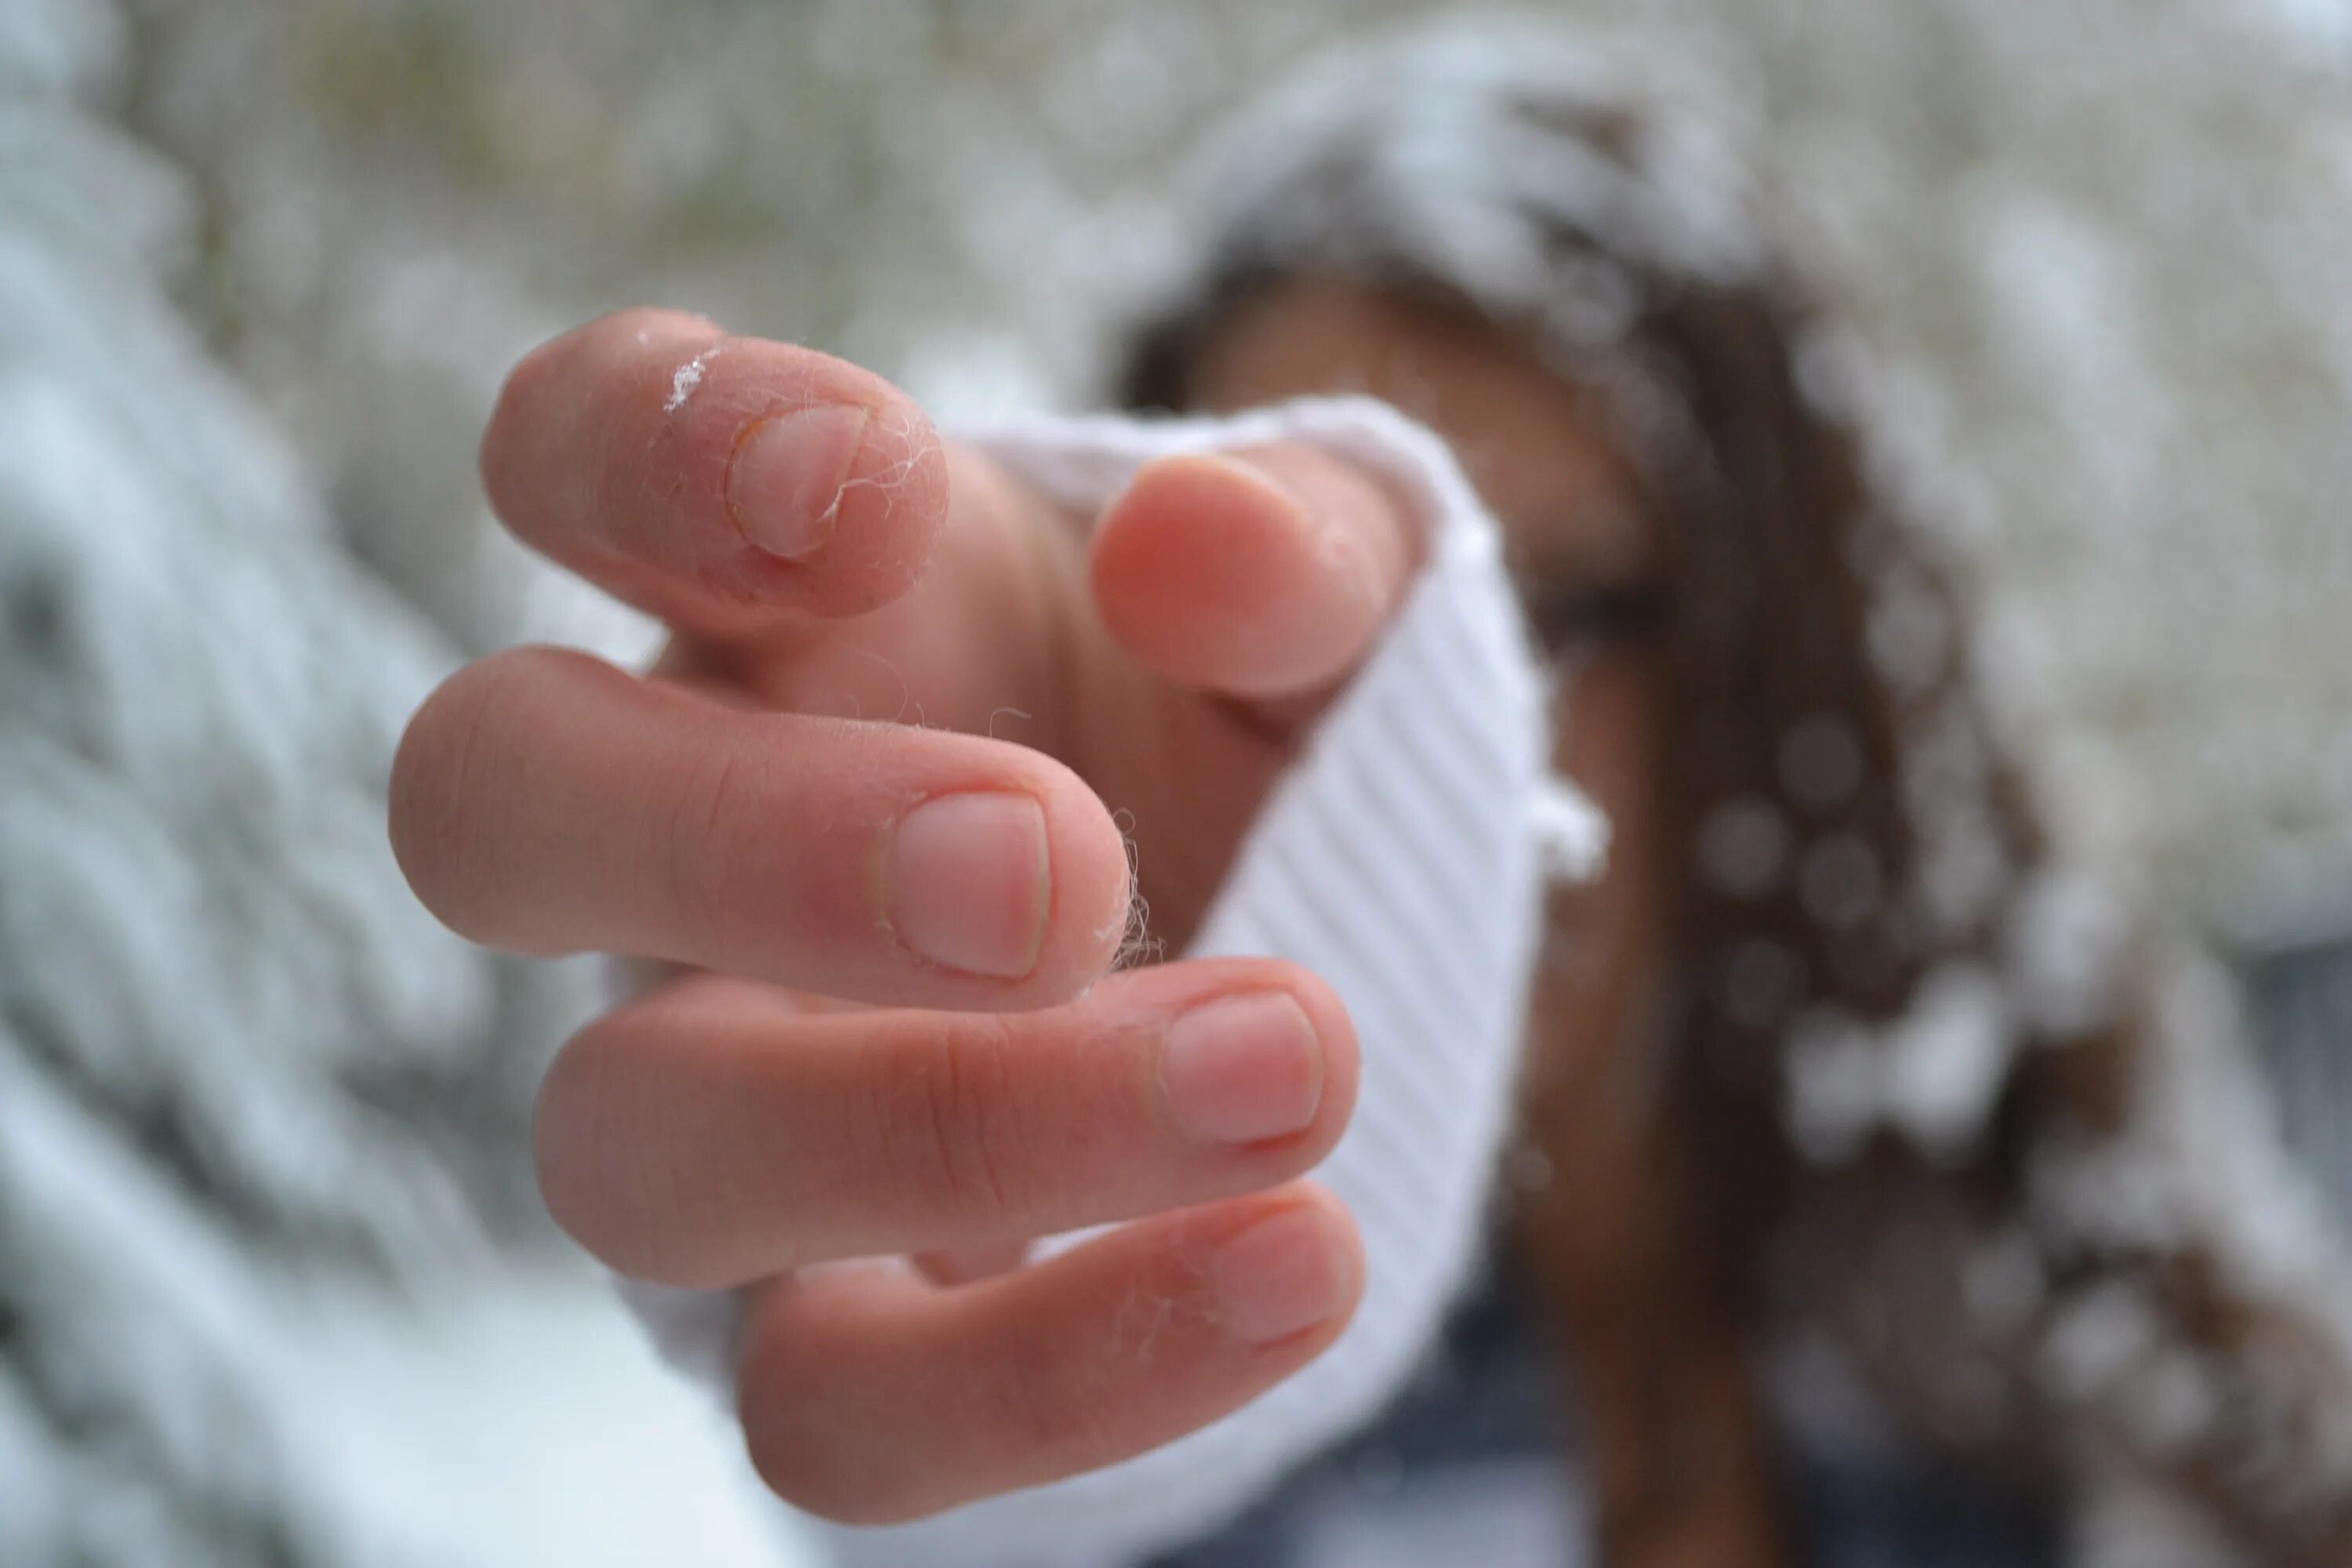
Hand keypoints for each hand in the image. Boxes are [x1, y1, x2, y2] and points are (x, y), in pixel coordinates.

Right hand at [389, 309, 1417, 1520]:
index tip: (872, 496)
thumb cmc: (1250, 737)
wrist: (1294, 972)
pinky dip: (1059, 1366)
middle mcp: (672, 843)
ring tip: (1284, 1071)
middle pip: (499, 807)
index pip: (581, 451)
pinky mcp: (812, 1344)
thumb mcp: (1338, 612)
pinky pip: (828, 1417)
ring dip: (955, 1124)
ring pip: (634, 1154)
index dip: (661, 453)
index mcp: (774, 597)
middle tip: (1059, 868)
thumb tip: (1201, 552)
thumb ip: (1309, 548)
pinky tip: (1298, 1266)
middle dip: (759, 841)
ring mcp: (712, 1109)